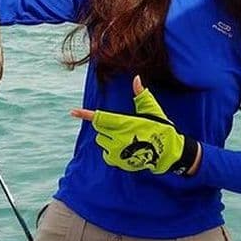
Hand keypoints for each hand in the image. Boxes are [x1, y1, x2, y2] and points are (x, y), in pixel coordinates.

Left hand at [70, 76, 200, 175]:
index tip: (73, 111)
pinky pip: (105, 154)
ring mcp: (117, 151)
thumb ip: (141, 95)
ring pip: (101, 141)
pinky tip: (124, 149)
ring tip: (124, 138)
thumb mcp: (152, 109)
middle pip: (99, 128)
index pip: (100, 117)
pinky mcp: (117, 162)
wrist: (167, 152)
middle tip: (120, 126)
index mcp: (125, 123)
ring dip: (108, 138)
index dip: (85, 114)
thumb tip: (136, 78)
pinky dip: (111, 151)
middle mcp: (118, 138)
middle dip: (105, 125)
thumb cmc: (160, 128)